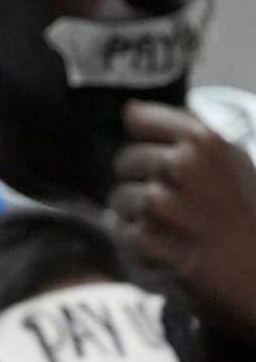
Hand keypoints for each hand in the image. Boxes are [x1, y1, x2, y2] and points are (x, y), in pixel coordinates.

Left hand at [110, 100, 255, 349]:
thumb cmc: (247, 217)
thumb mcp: (231, 162)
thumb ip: (183, 134)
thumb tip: (129, 109)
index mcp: (204, 142)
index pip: (140, 118)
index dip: (145, 140)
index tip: (159, 159)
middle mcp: (181, 166)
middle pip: (125, 161)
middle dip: (139, 182)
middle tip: (172, 206)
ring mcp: (163, 203)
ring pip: (118, 198)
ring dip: (136, 217)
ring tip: (172, 231)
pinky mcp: (149, 239)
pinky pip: (122, 232)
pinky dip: (138, 246)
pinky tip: (167, 252)